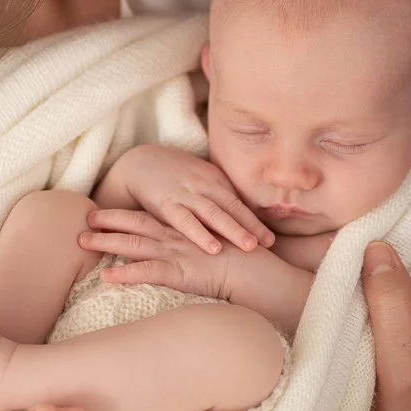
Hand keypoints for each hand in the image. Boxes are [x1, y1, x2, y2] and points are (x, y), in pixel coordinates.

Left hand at [80, 208, 245, 298]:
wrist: (256, 269)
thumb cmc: (239, 259)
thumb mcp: (215, 244)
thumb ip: (197, 242)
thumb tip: (186, 245)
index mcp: (183, 229)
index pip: (147, 216)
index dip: (123, 213)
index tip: (101, 211)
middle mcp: (175, 237)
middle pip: (134, 224)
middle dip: (107, 221)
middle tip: (83, 220)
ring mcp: (175, 252)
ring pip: (133, 243)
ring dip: (106, 242)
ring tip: (81, 242)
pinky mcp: (179, 271)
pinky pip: (146, 272)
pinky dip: (125, 273)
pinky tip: (105, 276)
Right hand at [95, 144, 273, 252]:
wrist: (138, 162)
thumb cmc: (173, 175)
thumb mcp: (199, 180)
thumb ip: (218, 195)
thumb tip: (242, 218)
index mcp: (214, 180)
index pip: (239, 202)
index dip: (256, 220)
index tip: (272, 239)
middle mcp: (204, 185)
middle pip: (232, 207)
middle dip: (252, 225)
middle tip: (270, 243)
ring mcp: (186, 194)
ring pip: (214, 213)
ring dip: (233, 229)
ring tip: (250, 246)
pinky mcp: (167, 203)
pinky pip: (186, 221)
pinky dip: (200, 234)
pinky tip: (213, 248)